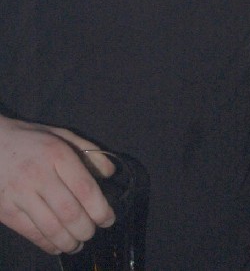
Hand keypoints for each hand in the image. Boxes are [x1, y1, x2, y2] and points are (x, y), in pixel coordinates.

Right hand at [0, 116, 114, 254]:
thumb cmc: (31, 139)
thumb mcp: (62, 134)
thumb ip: (88, 151)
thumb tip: (110, 172)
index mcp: (57, 154)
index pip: (85, 188)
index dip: (100, 209)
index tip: (108, 218)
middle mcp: (39, 175)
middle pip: (70, 213)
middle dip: (87, 230)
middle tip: (93, 231)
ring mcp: (20, 194)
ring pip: (51, 229)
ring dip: (70, 242)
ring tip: (78, 243)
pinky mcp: (6, 210)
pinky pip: (32, 234)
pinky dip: (49, 245)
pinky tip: (58, 245)